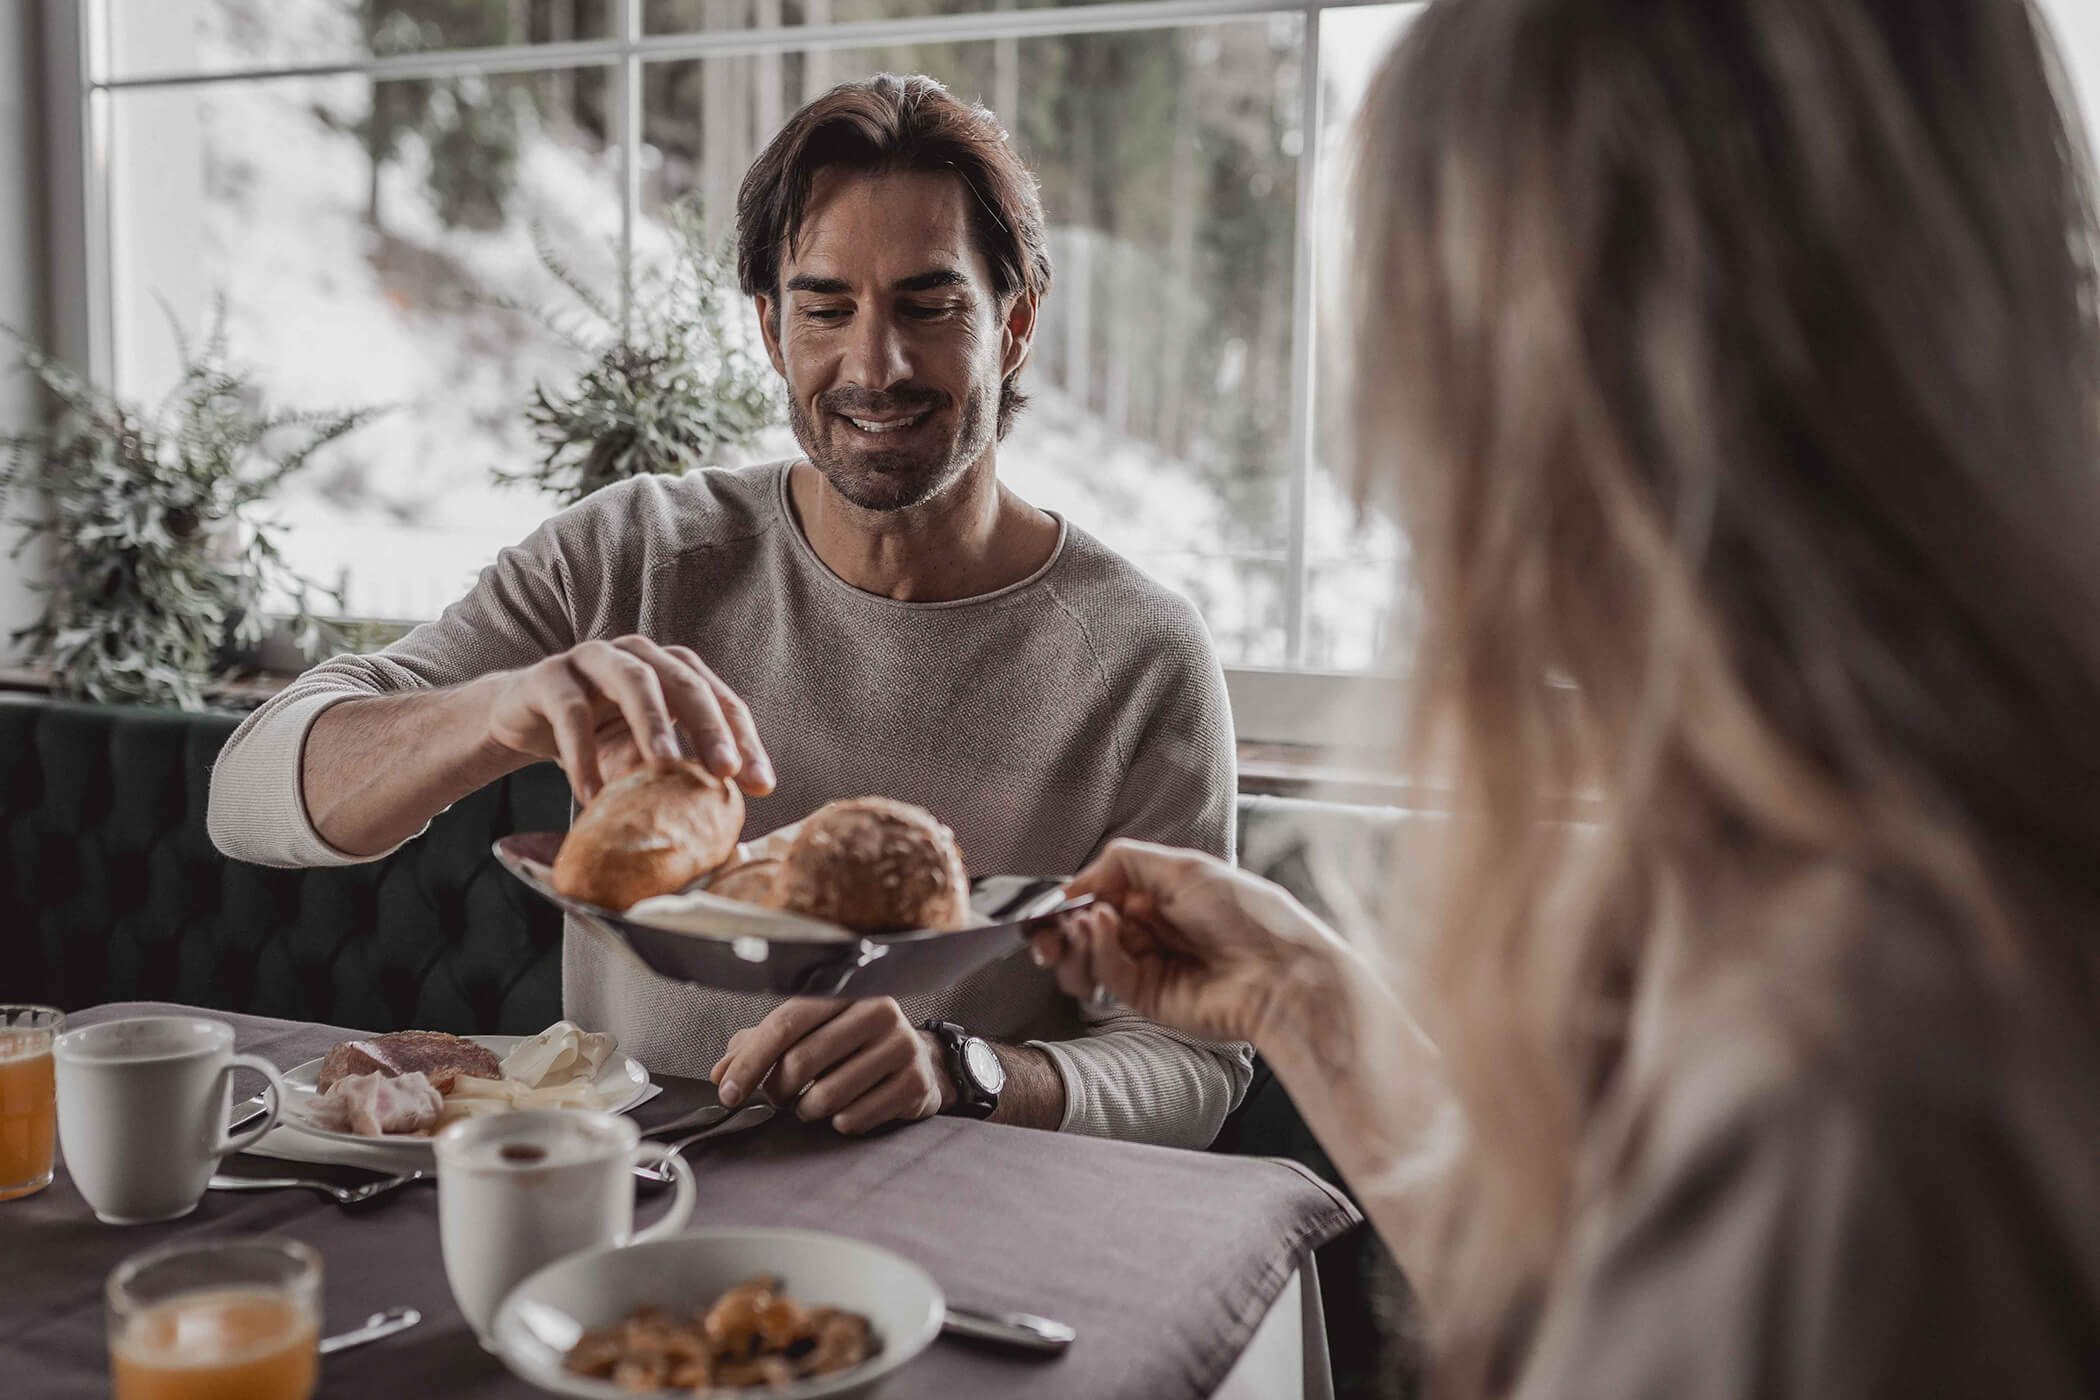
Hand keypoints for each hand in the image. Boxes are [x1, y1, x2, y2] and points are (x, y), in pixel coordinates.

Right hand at [477, 636, 774, 802]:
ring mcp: (594, 658)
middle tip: (726, 771)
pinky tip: (592, 793)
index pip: (721, 701)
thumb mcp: (639, 754)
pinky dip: (584, 753)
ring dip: (654, 723)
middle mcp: (640, 655)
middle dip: (709, 728)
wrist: (520, 718)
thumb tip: (717, 820)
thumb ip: (675, 772)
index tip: (762, 786)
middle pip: (685, 682)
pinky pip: (571, 711)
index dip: (745, 741)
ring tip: (667, 766)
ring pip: (633, 681)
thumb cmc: (595, 735)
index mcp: (674, 669)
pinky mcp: (549, 675)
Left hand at [709, 998, 955, 1134]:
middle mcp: (878, 1010)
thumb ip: (759, 1046)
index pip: (786, 1023)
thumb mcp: (806, 1034)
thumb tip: (720, 1073)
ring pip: (827, 1095)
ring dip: (807, 1110)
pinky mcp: (915, 1082)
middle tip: (779, 1097)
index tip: (728, 1092)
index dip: (751, 1062)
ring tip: (812, 1103)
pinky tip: (846, 1111)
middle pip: (803, 1060)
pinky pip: (855, 1118)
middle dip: (778, 1090)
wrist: (917, 1060)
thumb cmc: (850, 1046)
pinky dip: (839, 1123)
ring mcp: (901, 1045)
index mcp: (845, 990)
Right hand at [1029, 839, 1345, 1046]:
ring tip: (1079, 924)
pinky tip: (1101, 926)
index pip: (1100, 894)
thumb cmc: (1243, 912)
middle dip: (1061, 924)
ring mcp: (1147, 964)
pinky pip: (1107, 970)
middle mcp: (1150, 929)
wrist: (1278, 973)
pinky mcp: (1146, 997)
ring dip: (1074, 937)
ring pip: (1088, 953)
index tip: (1047, 898)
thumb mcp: (1184, 867)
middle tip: (1045, 925)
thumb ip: (1124, 863)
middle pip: (1085, 927)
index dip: (1071, 897)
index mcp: (1161, 894)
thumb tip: (1076, 882)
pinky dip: (1097, 946)